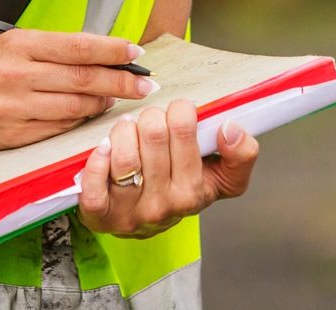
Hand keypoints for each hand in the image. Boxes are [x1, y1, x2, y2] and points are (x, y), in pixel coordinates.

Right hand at [0, 30, 159, 154]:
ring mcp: (14, 107)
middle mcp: (15, 75)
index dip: (111, 50)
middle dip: (121, 81)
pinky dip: (80, 120)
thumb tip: (103, 55)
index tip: (136, 53)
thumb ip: (53, 51)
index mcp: (17, 45)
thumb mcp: (12, 48)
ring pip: (75, 106)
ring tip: (118, 99)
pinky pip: (60, 128)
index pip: (76, 46)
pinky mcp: (14, 135)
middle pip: (82, 78)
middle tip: (147, 83)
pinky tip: (90, 115)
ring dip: (103, 103)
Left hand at [76, 101, 259, 237]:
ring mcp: (131, 211)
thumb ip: (241, 154)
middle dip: (150, 117)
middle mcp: (164, 205)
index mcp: (194, 192)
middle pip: (152, 134)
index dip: (179, 110)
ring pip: (124, 155)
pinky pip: (94, 185)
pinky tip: (104, 148)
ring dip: (123, 132)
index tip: (179, 111)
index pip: (184, 130)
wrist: (148, 223)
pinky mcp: (101, 215)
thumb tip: (231, 128)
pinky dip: (97, 160)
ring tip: (128, 132)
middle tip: (150, 121)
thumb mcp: (222, 176)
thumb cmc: (182, 189)